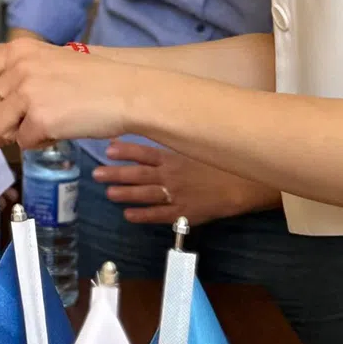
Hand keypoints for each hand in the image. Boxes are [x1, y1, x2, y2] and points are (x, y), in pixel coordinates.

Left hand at [0, 36, 133, 155]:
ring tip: (27, 129)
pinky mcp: (40, 116)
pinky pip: (19, 140)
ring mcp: (28, 90)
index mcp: (18, 49)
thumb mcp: (43, 68)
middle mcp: (19, 65)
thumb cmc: (87, 84)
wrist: (126, 92)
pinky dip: (32, 142)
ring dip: (4, 135)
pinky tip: (51, 131)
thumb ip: (6, 83)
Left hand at [93, 139, 280, 225]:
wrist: (246, 184)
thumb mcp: (202, 144)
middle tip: (96, 174)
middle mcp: (170, 174)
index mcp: (175, 155)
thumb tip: (168, 128)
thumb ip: (184, 140)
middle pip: (136, 174)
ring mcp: (175, 194)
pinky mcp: (183, 213)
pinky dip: (142, 215)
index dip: (124, 150)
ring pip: (143, 194)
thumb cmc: (226, 161)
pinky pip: (158, 215)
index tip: (108, 149)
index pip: (143, 151)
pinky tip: (129, 215)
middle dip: (115, 174)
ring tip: (109, 193)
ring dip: (124, 194)